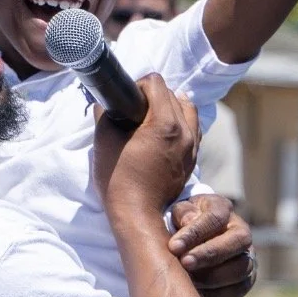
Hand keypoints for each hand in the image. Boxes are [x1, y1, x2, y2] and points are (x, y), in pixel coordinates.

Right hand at [94, 75, 199, 219]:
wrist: (136, 213)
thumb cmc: (118, 178)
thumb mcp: (104, 141)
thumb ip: (105, 115)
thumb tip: (104, 103)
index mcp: (164, 123)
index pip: (156, 83)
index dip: (139, 85)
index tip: (129, 98)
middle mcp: (184, 131)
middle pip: (173, 94)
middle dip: (154, 95)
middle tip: (136, 108)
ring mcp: (192, 146)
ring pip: (188, 110)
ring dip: (172, 106)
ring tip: (154, 115)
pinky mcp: (192, 159)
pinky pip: (194, 129)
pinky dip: (183, 123)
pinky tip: (168, 129)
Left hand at [168, 196, 256, 296]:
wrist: (191, 239)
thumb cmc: (181, 223)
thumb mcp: (179, 213)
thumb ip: (183, 214)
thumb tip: (189, 221)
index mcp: (223, 209)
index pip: (215, 218)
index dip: (195, 232)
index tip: (173, 247)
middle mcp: (240, 231)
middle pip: (238, 241)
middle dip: (210, 254)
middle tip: (184, 263)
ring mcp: (247, 255)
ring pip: (241, 268)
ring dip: (212, 277)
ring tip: (188, 280)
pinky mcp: (246, 278)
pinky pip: (239, 289)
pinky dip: (217, 294)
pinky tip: (196, 293)